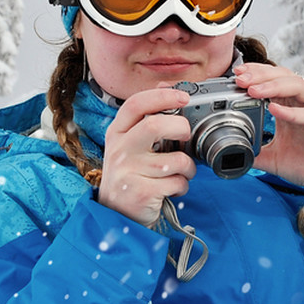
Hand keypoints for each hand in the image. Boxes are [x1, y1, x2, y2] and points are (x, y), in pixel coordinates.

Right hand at [96, 87, 196, 226]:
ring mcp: (128, 172)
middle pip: (155, 125)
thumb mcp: (128, 146)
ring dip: (188, 166)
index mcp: (117, 133)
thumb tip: (166, 89)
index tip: (184, 96)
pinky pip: (176, 182)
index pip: (136, 104)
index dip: (162, 96)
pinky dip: (182, 186)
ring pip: (175, 159)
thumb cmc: (129, 176)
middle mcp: (119, 150)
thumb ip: (144, 122)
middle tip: (186, 135)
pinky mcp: (140, 192)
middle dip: (181, 128)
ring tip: (182, 172)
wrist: (114, 215)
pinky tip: (172, 189)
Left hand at [234, 63, 303, 213]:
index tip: (235, 77)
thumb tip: (231, 152)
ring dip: (273, 86)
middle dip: (259, 75)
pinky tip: (275, 109)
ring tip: (253, 90)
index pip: (272, 81)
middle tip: (239, 77)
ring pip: (297, 86)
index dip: (254, 76)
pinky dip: (293, 111)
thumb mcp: (276, 159)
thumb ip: (256, 152)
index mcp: (293, 106)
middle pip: (282, 76)